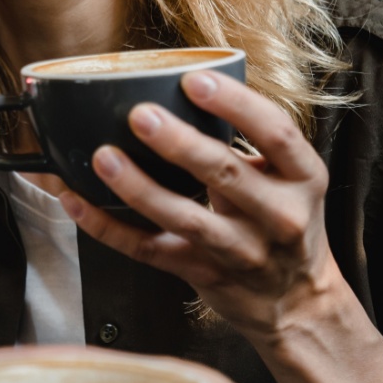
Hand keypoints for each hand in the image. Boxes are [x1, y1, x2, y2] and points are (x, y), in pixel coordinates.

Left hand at [61, 72, 344, 346]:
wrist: (297, 302)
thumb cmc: (285, 222)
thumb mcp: (291, 178)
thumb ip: (250, 141)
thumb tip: (183, 89)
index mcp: (303, 177)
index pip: (276, 132)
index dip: (236, 104)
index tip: (196, 80)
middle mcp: (278, 216)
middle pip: (226, 174)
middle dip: (180, 143)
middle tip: (141, 115)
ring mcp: (240, 252)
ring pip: (185, 218)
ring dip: (139, 187)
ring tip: (105, 158)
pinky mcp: (203, 274)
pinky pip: (149, 249)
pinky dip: (109, 227)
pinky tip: (78, 202)